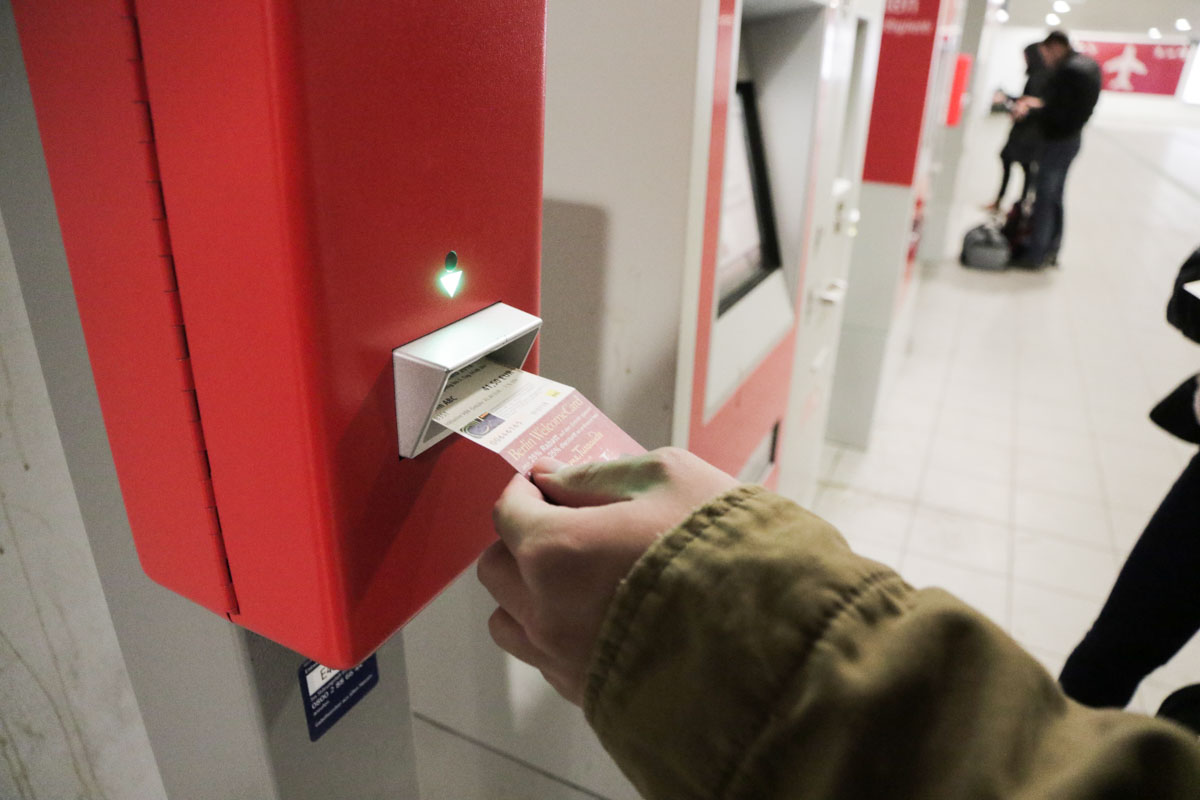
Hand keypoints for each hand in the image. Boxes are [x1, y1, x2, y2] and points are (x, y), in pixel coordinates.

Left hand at [477, 448, 738, 704]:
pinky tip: (600, 614)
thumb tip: (552, 476)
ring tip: (574, 575)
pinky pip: (546, 660)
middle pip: (496, 568)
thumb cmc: (728, 551)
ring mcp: (565, 660)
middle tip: (562, 522)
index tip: (543, 482)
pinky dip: (556, 632)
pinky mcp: (589, 696)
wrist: (778, 640)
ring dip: (527, 591)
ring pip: (510, 621)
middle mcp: (546, 612)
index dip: (524, 489)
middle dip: (519, 538)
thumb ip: (596, 474)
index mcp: (555, 551)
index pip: (507, 512)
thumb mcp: (668, 478)